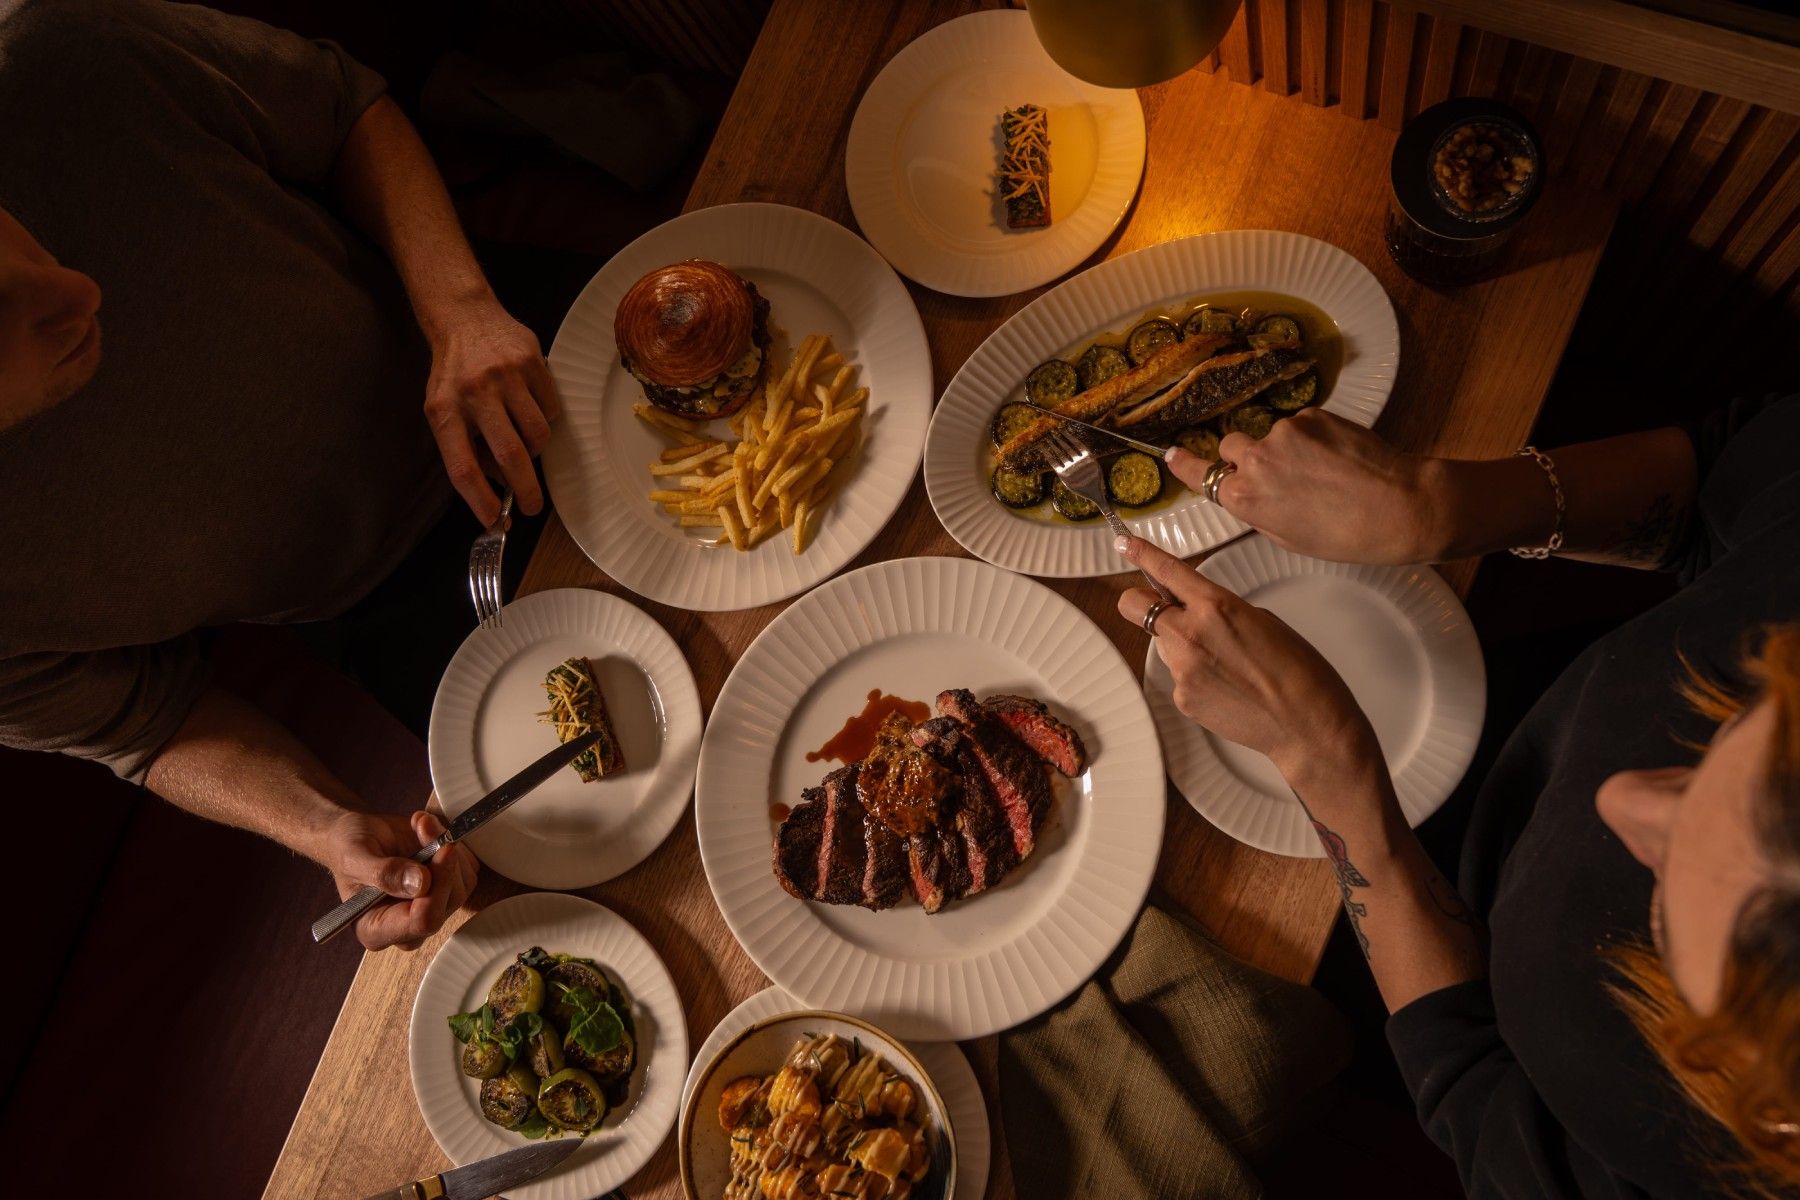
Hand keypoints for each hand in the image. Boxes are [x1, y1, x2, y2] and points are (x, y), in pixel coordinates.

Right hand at [321, 809, 478, 949]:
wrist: (357, 834)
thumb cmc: (347, 849)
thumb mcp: (355, 857)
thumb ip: (383, 873)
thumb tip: (421, 884)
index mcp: (377, 930)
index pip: (422, 922)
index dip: (436, 888)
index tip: (439, 851)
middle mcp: (408, 926)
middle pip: (448, 903)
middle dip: (443, 861)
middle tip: (424, 826)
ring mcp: (430, 907)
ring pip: (463, 885)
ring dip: (447, 847)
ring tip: (421, 823)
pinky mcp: (447, 887)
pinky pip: (467, 869)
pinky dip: (454, 844)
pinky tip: (428, 830)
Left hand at [424, 296, 560, 524]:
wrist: (465, 316)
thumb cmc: (453, 373)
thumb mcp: (443, 409)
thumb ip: (465, 445)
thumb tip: (497, 483)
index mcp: (444, 410)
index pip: (463, 468)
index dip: (480, 501)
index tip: (495, 523)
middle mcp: (475, 393)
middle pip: (510, 456)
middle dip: (525, 489)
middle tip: (531, 507)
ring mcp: (507, 376)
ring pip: (537, 435)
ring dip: (535, 449)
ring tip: (523, 438)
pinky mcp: (533, 363)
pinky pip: (550, 411)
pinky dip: (544, 419)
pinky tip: (528, 406)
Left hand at [1115, 534, 1381, 785]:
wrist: (1307, 726)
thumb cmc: (1300, 672)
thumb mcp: (1263, 620)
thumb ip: (1222, 609)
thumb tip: (1200, 612)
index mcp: (1216, 606)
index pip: (1166, 571)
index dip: (1141, 553)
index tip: (1126, 545)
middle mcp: (1190, 634)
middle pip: (1135, 607)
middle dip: (1146, 604)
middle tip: (1171, 612)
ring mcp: (1182, 669)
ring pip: (1162, 643)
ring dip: (1182, 644)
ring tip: (1225, 663)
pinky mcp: (1182, 698)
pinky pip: (1178, 675)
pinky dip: (1196, 676)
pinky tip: (1227, 686)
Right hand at [1166, 409, 1443, 564]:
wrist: (1397, 506)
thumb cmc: (1344, 535)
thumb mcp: (1287, 536)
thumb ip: (1257, 510)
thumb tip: (1247, 493)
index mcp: (1243, 498)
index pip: (1198, 473)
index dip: (1185, 463)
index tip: (1172, 454)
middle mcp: (1254, 461)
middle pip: (1231, 446)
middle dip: (1246, 457)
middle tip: (1278, 474)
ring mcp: (1282, 433)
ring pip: (1270, 435)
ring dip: (1286, 448)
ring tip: (1323, 471)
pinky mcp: (1310, 415)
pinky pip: (1300, 424)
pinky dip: (1312, 438)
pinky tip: (1337, 458)